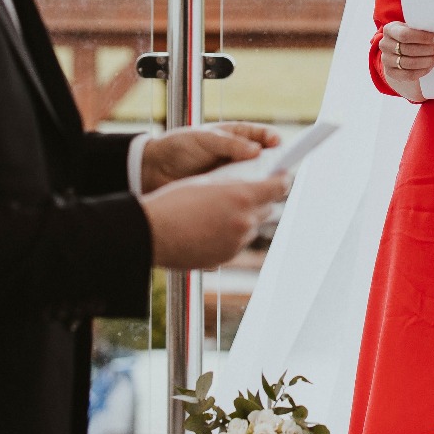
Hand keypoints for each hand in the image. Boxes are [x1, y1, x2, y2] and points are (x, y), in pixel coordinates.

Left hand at [140, 122, 279, 192]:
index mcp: (236, 136)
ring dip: (260, 184)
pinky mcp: (226, 193)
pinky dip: (245, 198)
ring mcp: (233, 176)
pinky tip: (245, 200)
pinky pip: (241, 196)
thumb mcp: (203, 139)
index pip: (263, 136)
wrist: (154, 170)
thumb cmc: (178, 146)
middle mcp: (239, 156)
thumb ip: (229, 144)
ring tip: (261, 186)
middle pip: (266, 161)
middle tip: (276, 170)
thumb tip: (256, 151)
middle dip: (273, 165)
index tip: (279, 144)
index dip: (274, 139)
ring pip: (256, 181)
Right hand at [143, 174, 290, 269]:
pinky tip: (210, 227)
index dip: (282, 180)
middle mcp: (244, 221)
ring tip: (221, 211)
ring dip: (244, 218)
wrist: (150, 233)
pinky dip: (230, 234)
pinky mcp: (225, 257)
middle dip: (260, 199)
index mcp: (242, 197)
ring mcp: (236, 242)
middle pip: (266, 208)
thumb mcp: (206, 184)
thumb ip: (232, 185)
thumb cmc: (172, 203)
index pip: (278, 187)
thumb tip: (247, 184)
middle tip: (249, 192)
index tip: (282, 176)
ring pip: (251, 226)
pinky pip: (236, 242)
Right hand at [379, 22, 433, 98]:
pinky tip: (432, 66)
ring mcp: (386, 60)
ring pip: (410, 63)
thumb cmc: (409, 36)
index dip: (423, 37)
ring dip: (428, 61)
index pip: (405, 35)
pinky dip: (423, 71)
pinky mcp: (391, 72)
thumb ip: (420, 29)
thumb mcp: (410, 27)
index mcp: (389, 29)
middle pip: (409, 50)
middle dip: (429, 49)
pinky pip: (409, 74)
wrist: (397, 50)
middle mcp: (385, 44)